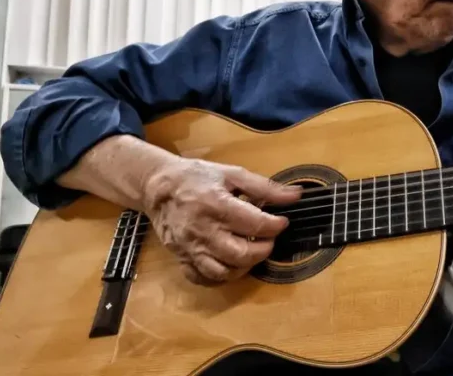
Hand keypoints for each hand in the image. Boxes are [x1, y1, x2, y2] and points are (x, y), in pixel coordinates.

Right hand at [143, 158, 301, 285]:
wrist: (158, 187)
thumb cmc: (196, 178)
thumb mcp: (232, 174)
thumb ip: (265, 187)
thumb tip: (295, 196)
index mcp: (216, 205)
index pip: (255, 224)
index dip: (275, 226)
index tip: (282, 222)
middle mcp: (203, 230)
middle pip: (241, 254)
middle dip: (263, 250)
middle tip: (268, 239)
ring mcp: (190, 248)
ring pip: (223, 272)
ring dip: (244, 266)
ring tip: (252, 251)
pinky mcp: (182, 258)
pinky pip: (202, 278)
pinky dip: (220, 277)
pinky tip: (230, 264)